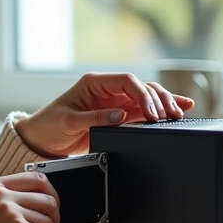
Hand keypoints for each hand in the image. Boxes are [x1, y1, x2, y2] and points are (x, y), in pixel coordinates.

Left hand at [13, 72, 193, 157]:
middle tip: (172, 115)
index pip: (126, 81)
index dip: (143, 94)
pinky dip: (160, 111)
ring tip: (181, 113)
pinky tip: (178, 110)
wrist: (41, 140)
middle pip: (141, 87)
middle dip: (159, 99)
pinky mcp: (118, 115)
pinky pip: (143, 111)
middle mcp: (107, 90)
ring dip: (164, 103)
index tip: (153, 112)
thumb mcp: (68, 122)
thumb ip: (94, 118)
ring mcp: (114, 102)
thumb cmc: (49, 126)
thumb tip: (120, 116)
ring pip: (146, 98)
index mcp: (94, 84)